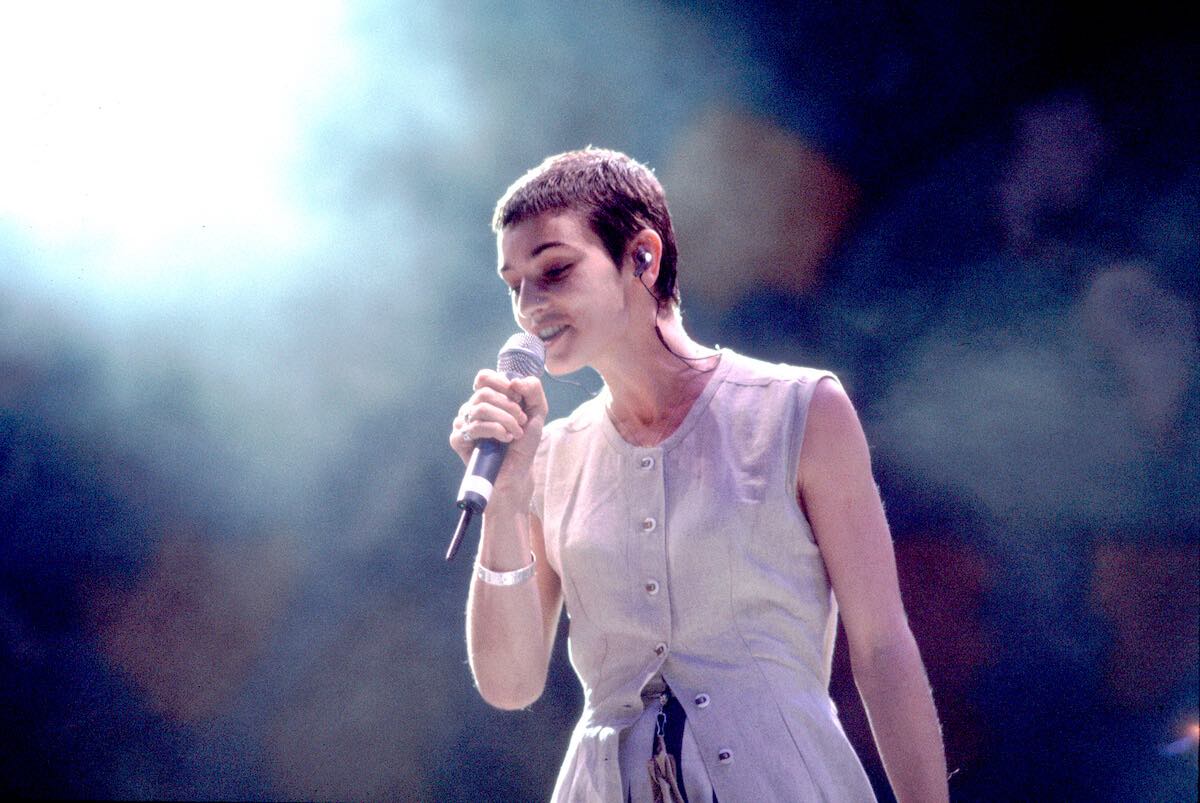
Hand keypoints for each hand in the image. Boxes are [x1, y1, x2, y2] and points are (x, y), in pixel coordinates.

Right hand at [449, 369, 547, 490]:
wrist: (518, 470)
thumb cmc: (524, 442)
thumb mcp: (537, 411)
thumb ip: (533, 389)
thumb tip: (514, 381)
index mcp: (487, 398)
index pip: (484, 377)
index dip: (502, 384)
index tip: (518, 399)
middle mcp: (472, 408)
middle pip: (484, 393)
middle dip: (509, 406)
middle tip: (521, 421)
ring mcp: (463, 423)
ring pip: (480, 409)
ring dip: (505, 420)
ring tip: (516, 433)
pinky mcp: (458, 440)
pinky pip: (473, 427)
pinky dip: (495, 431)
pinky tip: (505, 439)